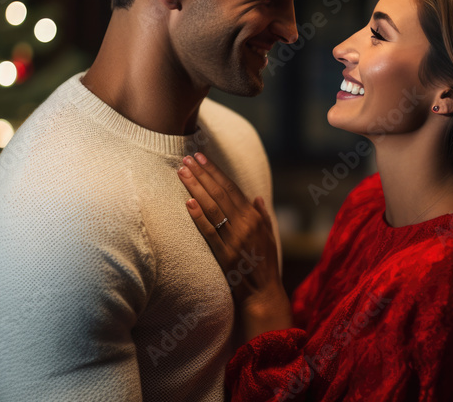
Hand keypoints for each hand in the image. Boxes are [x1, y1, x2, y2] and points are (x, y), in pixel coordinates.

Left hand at [177, 153, 291, 337]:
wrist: (263, 294)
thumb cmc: (265, 266)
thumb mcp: (269, 237)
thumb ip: (263, 216)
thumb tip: (256, 197)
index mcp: (255, 218)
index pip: (232, 188)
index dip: (215, 172)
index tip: (202, 157)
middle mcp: (246, 225)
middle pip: (220, 193)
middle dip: (202, 174)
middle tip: (186, 158)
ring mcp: (235, 239)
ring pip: (212, 208)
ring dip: (196, 188)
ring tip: (182, 172)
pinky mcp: (224, 255)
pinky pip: (209, 232)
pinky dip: (199, 217)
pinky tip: (188, 202)